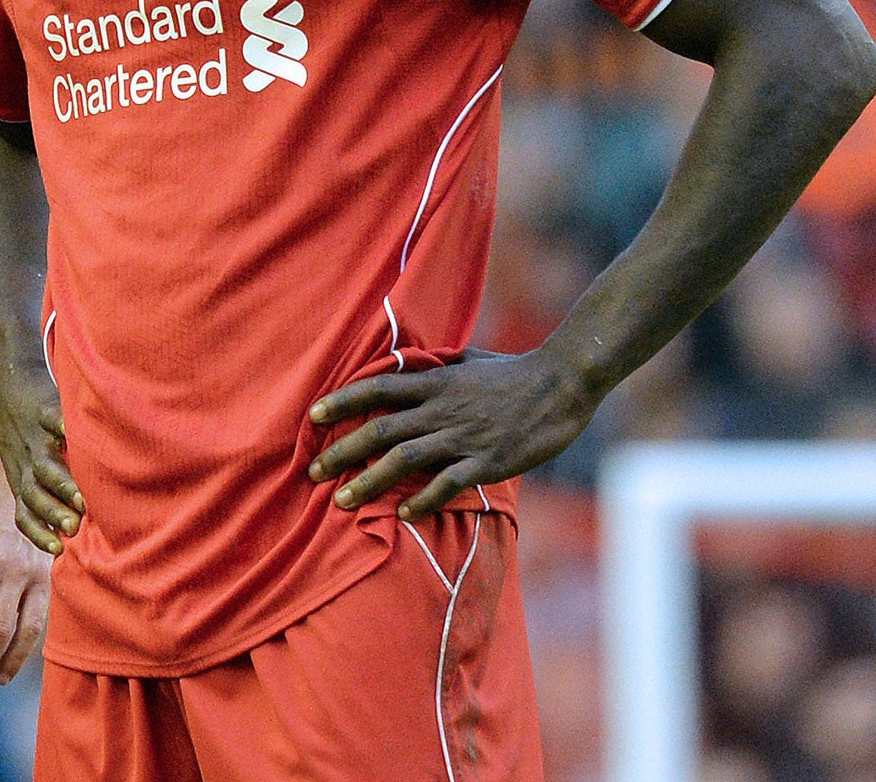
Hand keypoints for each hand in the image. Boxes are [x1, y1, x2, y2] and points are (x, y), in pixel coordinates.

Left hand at [0, 354, 83, 553]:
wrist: (4, 384)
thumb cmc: (26, 434)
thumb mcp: (28, 467)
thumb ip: (51, 495)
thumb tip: (79, 530)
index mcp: (23, 482)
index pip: (25, 514)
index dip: (38, 532)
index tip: (58, 549)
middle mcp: (27, 465)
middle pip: (35, 495)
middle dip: (54, 513)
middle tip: (73, 528)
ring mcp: (35, 439)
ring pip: (45, 466)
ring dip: (62, 484)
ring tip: (82, 498)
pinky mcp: (42, 410)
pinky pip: (51, 419)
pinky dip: (61, 426)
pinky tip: (73, 433)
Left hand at [307, 347, 600, 517]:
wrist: (562, 383)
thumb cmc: (514, 371)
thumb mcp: (468, 360)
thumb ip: (437, 367)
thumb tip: (412, 364)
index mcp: (435, 382)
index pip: (377, 388)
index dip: (342, 400)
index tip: (313, 415)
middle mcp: (441, 408)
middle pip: (380, 429)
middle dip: (342, 452)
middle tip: (313, 472)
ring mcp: (463, 436)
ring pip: (405, 459)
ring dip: (370, 481)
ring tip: (343, 501)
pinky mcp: (487, 461)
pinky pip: (447, 483)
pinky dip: (422, 500)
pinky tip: (402, 516)